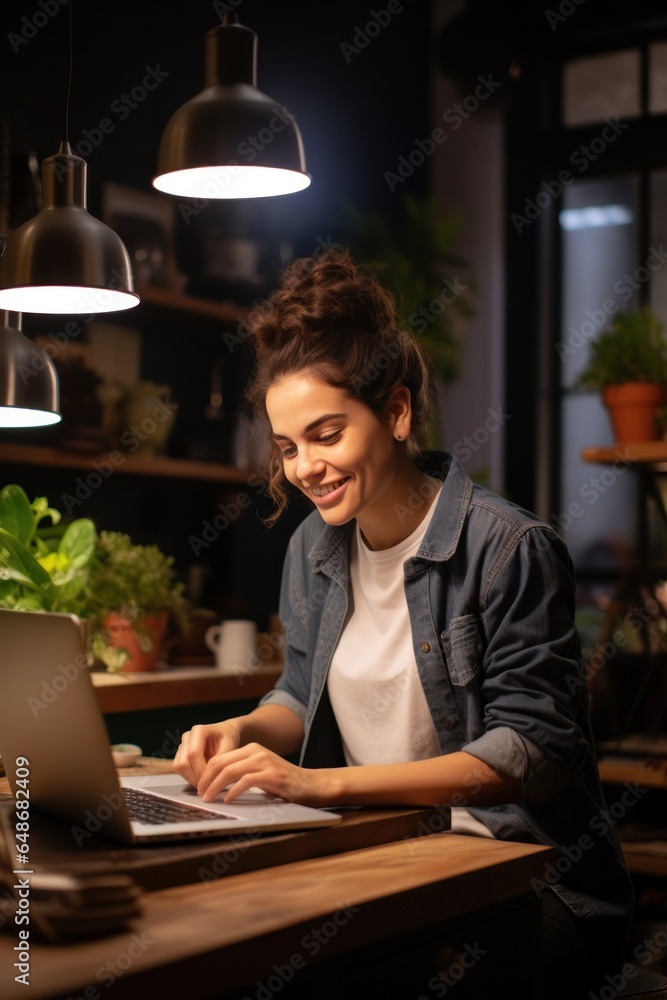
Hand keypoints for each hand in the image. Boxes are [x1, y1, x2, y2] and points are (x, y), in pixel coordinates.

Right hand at [172, 721, 241, 788]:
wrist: (225, 733)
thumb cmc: (228, 738)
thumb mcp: (230, 746)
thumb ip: (221, 760)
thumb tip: (214, 776)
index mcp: (198, 731)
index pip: (193, 754)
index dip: (200, 770)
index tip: (211, 781)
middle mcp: (187, 737)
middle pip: (183, 762)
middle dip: (195, 777)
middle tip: (209, 787)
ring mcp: (182, 745)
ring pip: (179, 767)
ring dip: (191, 779)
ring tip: (206, 784)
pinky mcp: (180, 754)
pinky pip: (179, 769)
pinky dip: (189, 777)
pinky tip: (202, 780)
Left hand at [195, 742, 330, 807]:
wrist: (310, 784)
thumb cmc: (284, 782)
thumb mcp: (260, 771)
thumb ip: (242, 772)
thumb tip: (217, 784)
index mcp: (252, 749)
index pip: (220, 758)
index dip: (206, 773)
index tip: (200, 787)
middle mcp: (256, 751)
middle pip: (221, 762)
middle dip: (206, 779)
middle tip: (200, 794)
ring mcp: (264, 762)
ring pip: (230, 771)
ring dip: (215, 786)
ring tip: (208, 798)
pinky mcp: (271, 775)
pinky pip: (245, 781)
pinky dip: (233, 791)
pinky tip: (228, 800)